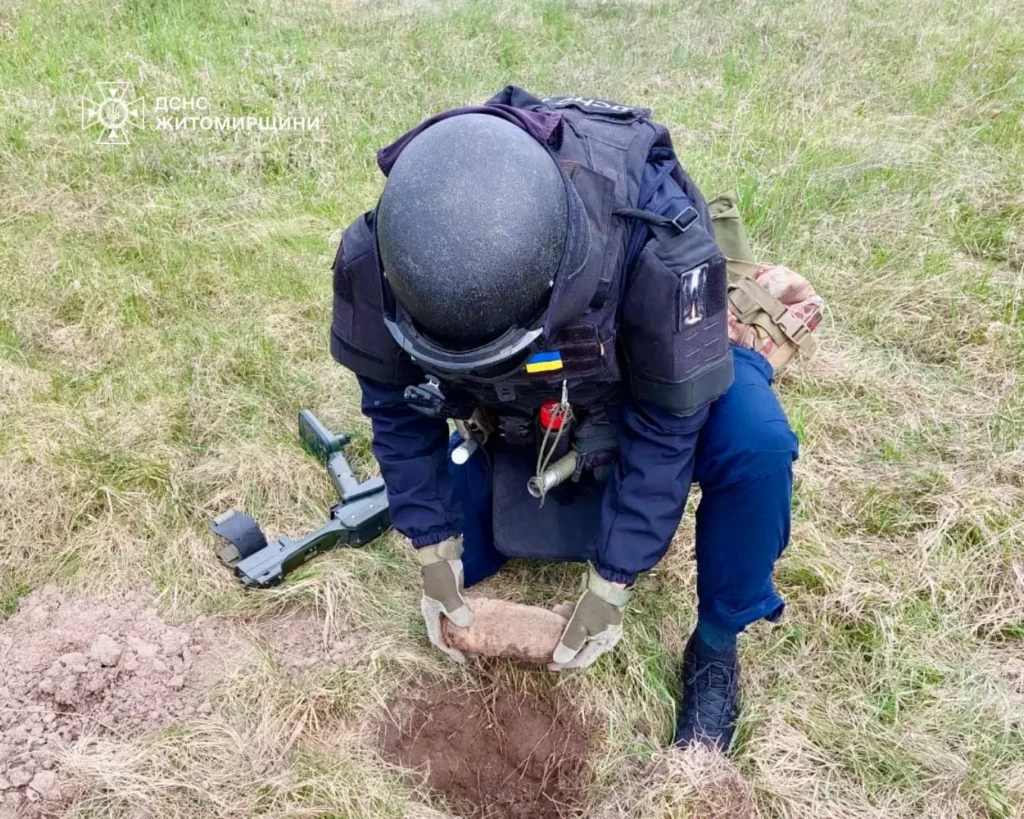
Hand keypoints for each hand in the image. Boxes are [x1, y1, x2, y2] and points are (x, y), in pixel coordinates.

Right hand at [417, 537, 472, 662]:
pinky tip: (477, 624)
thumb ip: (456, 610)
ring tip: (476, 643)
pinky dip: (467, 621)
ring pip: (453, 624)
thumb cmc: (441, 574)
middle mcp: (436, 611)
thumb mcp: (448, 594)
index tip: (463, 660)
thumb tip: (466, 624)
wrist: (442, 553)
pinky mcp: (454, 596)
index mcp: (430, 613)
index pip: (438, 639)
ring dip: (463, 634)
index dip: (450, 651)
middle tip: (472, 655)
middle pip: (446, 634)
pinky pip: (460, 613)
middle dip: (457, 646)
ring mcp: (445, 604)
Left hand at [550, 565, 631, 670]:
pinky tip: (566, 610)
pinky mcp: (601, 616)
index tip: (549, 664)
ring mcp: (605, 628)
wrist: (608, 582)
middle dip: (565, 643)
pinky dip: (573, 620)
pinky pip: (583, 623)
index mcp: (602, 645)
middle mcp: (606, 639)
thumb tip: (559, 660)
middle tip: (552, 640)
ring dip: (567, 628)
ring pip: (581, 634)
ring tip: (559, 615)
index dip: (564, 664)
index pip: (581, 661)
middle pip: (581, 648)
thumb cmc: (595, 605)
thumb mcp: (580, 624)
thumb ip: (570, 643)